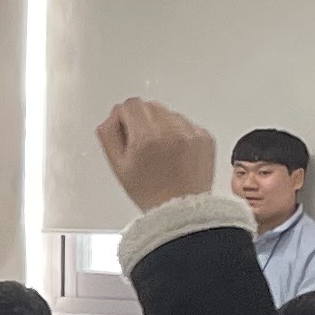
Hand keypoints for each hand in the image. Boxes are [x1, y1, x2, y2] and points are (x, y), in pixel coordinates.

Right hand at [95, 97, 219, 211]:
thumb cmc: (151, 193)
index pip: (130, 105)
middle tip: (143, 145)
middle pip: (150, 106)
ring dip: (163, 126)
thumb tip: (113, 117)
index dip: (124, 117)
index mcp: (145, 137)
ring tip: (162, 152)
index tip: (127, 131)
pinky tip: (177, 154)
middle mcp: (170, 131)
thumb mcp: (118, 166)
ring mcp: (190, 133)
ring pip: (169, 113)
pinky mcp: (205, 137)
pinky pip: (187, 124)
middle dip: (143, 120)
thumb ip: (109, 135)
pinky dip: (180, 134)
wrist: (182, 209)